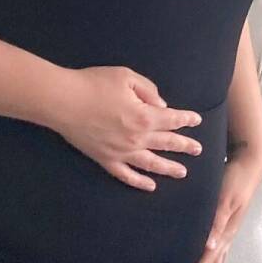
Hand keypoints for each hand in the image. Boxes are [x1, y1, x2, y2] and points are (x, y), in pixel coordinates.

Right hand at [51, 66, 203, 190]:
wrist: (63, 101)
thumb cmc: (93, 84)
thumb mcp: (125, 77)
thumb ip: (148, 89)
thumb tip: (161, 105)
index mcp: (144, 116)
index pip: (172, 119)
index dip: (186, 119)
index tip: (197, 120)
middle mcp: (137, 138)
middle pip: (167, 143)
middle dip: (185, 146)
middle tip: (198, 150)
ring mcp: (121, 152)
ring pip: (152, 164)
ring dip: (169, 168)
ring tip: (182, 172)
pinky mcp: (105, 159)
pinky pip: (126, 175)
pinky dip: (139, 182)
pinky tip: (150, 186)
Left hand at [181, 153, 261, 262]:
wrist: (249, 162)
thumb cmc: (234, 179)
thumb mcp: (224, 200)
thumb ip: (217, 222)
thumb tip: (209, 247)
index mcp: (225, 231)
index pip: (207, 260)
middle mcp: (228, 233)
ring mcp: (230, 228)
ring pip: (221, 260)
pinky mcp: (229, 220)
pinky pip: (222, 248)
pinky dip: (217, 260)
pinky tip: (213, 262)